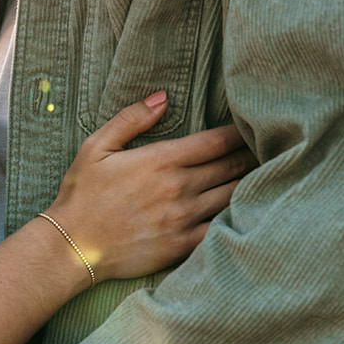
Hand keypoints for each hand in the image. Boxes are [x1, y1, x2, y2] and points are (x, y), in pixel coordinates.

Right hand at [49, 102, 253, 281]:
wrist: (72, 245)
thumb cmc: (82, 193)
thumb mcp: (97, 146)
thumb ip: (131, 118)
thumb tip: (163, 97)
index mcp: (161, 160)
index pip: (215, 142)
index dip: (239, 133)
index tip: (254, 127)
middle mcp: (178, 188)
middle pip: (231, 167)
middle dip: (252, 156)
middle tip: (271, 149)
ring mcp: (183, 218)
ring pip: (232, 197)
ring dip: (251, 185)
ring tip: (268, 176)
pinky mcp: (183, 246)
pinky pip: (221, 229)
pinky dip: (238, 218)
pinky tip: (250, 212)